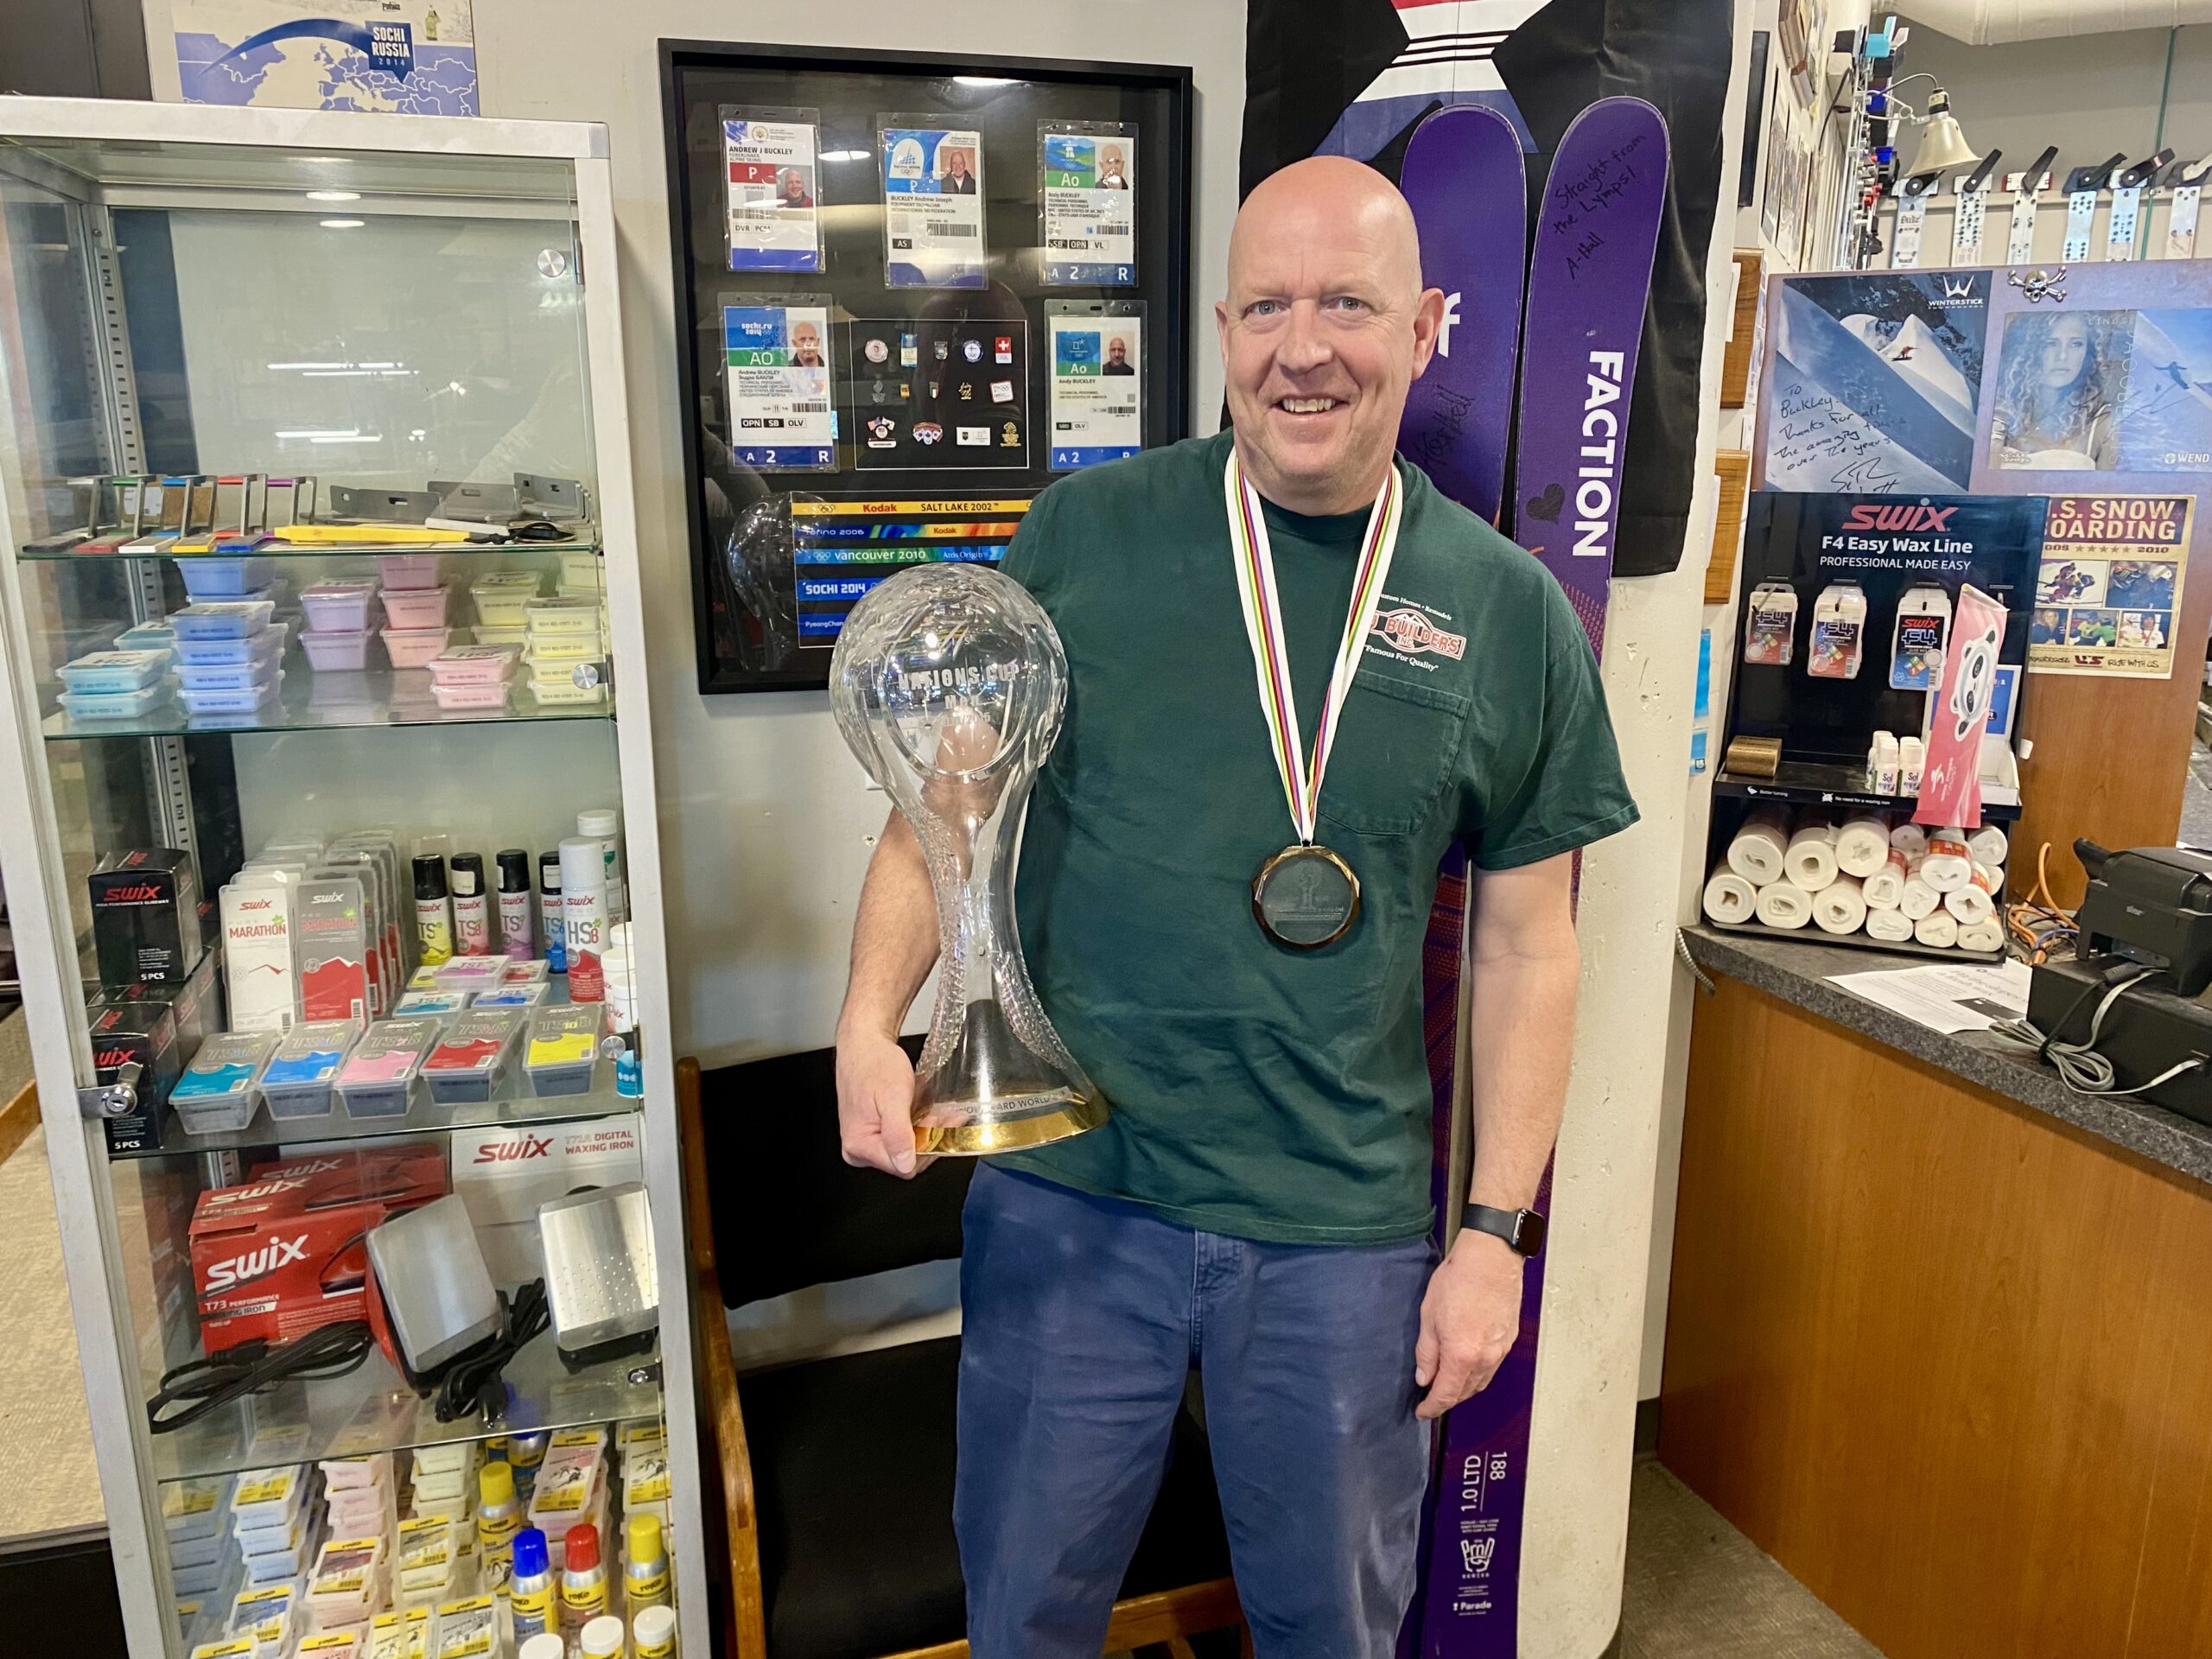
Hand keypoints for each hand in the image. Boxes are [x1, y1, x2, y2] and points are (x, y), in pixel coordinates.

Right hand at [835, 1026, 930, 1177]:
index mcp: (859, 1145)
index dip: (928, 1148)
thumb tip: (904, 1164)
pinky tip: (927, 1112)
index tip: (942, 1125)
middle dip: (929, 1139)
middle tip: (944, 1115)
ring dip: (926, 1132)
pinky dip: (918, 1127)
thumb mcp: (893, 1097)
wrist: (863, 1044)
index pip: (904, 1167)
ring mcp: (864, 1143)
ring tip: (938, 1111)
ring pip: (907, 1149)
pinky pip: (901, 1139)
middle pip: (906, 1160)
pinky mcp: (872, 1134)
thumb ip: (897, 1134)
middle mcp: (858, 1149)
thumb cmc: (873, 1063)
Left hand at [1413, 1231, 1524, 1420]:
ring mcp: (1501, 1350)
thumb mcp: (1429, 1316)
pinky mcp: (1510, 1339)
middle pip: (1465, 1393)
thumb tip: (1424, 1377)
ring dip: (1464, 1388)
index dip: (1432, 1407)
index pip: (1446, 1395)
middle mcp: (1485, 1359)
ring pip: (1481, 1382)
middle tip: (1431, 1397)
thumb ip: (1427, 1352)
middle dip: (1447, 1399)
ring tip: (1448, 1383)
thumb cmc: (1460, 1279)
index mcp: (1462, 1355)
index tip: (1423, 1411)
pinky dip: (1479, 1373)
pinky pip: (1492, 1367)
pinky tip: (1469, 1364)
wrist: (1491, 1257)